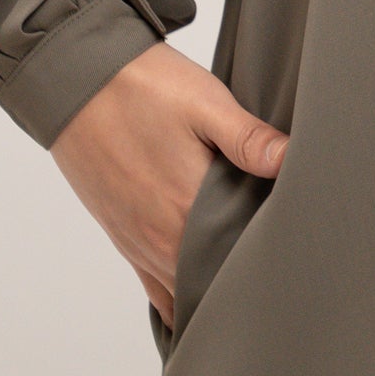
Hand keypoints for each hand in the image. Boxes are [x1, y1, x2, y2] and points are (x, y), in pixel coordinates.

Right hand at [50, 42, 287, 329]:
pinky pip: (155, 289)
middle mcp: (160, 239)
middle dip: (248, 276)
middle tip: (283, 264)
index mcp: (187, 210)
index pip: (242, 256)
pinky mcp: (123, 236)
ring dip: (215, 286)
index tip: (298, 245)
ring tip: (250, 276)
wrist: (76, 80)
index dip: (272, 254)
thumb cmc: (142, 88)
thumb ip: (250, 139)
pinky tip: (202, 290)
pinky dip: (180, 295)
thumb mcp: (206, 104)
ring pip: (186, 291)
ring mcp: (139, 243)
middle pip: (215, 281)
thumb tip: (293, 161)